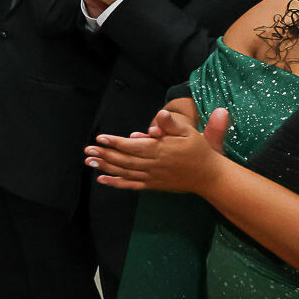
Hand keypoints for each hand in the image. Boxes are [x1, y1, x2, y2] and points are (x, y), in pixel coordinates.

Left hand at [86, 99, 230, 195]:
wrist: (209, 176)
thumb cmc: (199, 150)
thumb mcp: (189, 132)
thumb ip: (172, 124)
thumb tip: (161, 114)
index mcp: (161, 150)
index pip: (134, 147)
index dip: (116, 143)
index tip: (101, 138)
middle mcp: (154, 165)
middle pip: (125, 160)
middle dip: (105, 155)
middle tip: (88, 151)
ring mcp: (153, 176)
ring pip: (125, 172)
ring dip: (106, 167)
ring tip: (90, 162)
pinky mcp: (153, 185)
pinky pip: (132, 185)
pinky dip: (116, 182)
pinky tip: (102, 179)